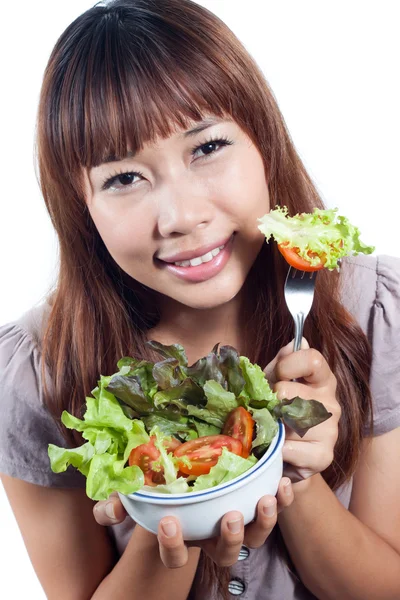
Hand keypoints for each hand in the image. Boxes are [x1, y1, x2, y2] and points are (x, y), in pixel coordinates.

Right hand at [93, 478, 293, 566]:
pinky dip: (282, 499)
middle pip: (226, 554)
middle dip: (230, 539)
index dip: (172, 546)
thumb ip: (119, 504)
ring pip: (255, 537)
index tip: (169, 523)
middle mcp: (212, 536)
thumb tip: (110, 509)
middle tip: (231, 518)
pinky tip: (282, 482)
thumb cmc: (160, 489)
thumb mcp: (137, 495)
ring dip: (263, 522)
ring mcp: (236, 522)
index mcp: (183, 536)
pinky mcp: (255, 501)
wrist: (189, 474)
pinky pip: (274, 507)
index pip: (175, 555)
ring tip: (265, 500)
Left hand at [264, 338, 340, 484]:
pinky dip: (278, 449)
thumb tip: (297, 342)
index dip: (287, 365)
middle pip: (289, 392)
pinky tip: (280, 448)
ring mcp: (331, 431)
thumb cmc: (279, 411)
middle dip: (271, 401)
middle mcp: (331, 403)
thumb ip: (283, 361)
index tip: (276, 376)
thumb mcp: (275, 380)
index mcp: (323, 380)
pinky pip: (290, 447)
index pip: (313, 359)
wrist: (284, 454)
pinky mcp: (324, 456)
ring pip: (288, 420)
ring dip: (273, 426)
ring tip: (273, 429)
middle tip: (270, 410)